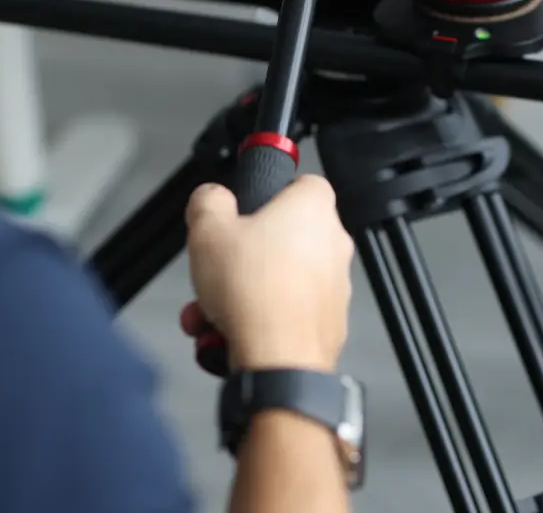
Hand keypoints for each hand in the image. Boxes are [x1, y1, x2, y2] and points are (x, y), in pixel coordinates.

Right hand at [183, 176, 353, 371]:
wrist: (279, 361)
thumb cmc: (253, 291)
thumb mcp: (207, 229)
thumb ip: (208, 201)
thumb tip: (211, 197)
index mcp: (312, 208)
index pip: (301, 182)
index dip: (270, 192)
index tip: (246, 206)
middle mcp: (332, 243)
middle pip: (283, 237)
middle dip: (243, 254)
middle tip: (216, 266)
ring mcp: (334, 287)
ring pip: (280, 279)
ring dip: (243, 291)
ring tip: (208, 311)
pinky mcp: (328, 324)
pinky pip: (287, 312)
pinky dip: (259, 319)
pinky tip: (225, 333)